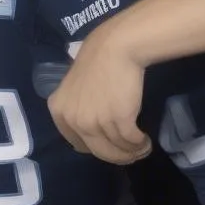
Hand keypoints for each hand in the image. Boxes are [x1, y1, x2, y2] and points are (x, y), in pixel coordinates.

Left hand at [47, 21, 151, 164]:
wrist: (114, 48)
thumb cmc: (96, 65)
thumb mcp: (73, 90)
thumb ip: (76, 112)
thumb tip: (88, 140)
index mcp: (59, 111)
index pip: (77, 145)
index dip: (96, 148)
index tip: (109, 146)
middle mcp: (73, 119)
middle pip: (99, 152)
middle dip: (118, 156)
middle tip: (132, 153)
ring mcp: (95, 120)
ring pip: (117, 150)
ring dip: (132, 152)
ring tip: (141, 146)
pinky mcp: (118, 119)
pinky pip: (131, 142)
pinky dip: (140, 144)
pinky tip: (145, 140)